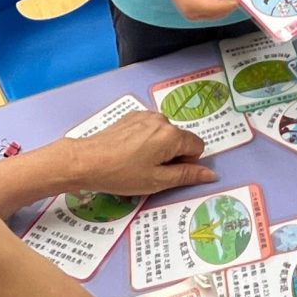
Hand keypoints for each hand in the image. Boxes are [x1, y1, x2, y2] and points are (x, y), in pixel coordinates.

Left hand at [64, 112, 214, 195]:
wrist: (85, 161)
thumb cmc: (121, 174)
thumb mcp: (157, 181)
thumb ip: (187, 175)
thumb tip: (211, 174)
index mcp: (171, 135)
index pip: (197, 147)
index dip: (186, 164)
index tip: (166, 173)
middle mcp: (162, 120)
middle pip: (181, 139)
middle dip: (172, 156)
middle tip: (150, 171)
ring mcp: (145, 115)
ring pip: (164, 135)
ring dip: (158, 149)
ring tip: (136, 163)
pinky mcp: (131, 116)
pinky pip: (149, 129)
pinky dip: (145, 141)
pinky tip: (128, 153)